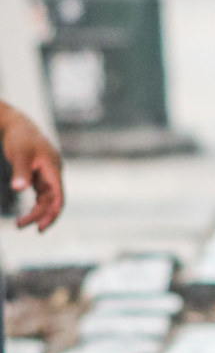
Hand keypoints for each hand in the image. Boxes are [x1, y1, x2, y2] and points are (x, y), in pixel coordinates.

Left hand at [3, 102, 64, 231]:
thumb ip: (20, 172)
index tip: (40, 227)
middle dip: (39, 215)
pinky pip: (42, 194)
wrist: (18, 125)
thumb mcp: (19, 154)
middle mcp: (54, 173)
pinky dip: (36, 205)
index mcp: (54, 168)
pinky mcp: (41, 174)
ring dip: (36, 212)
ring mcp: (48, 174)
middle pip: (52, 200)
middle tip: (20, 226)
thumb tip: (18, 189)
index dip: (52, 213)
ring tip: (19, 223)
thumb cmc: (20, 138)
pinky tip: (26, 213)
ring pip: (47, 198)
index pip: (58, 196)